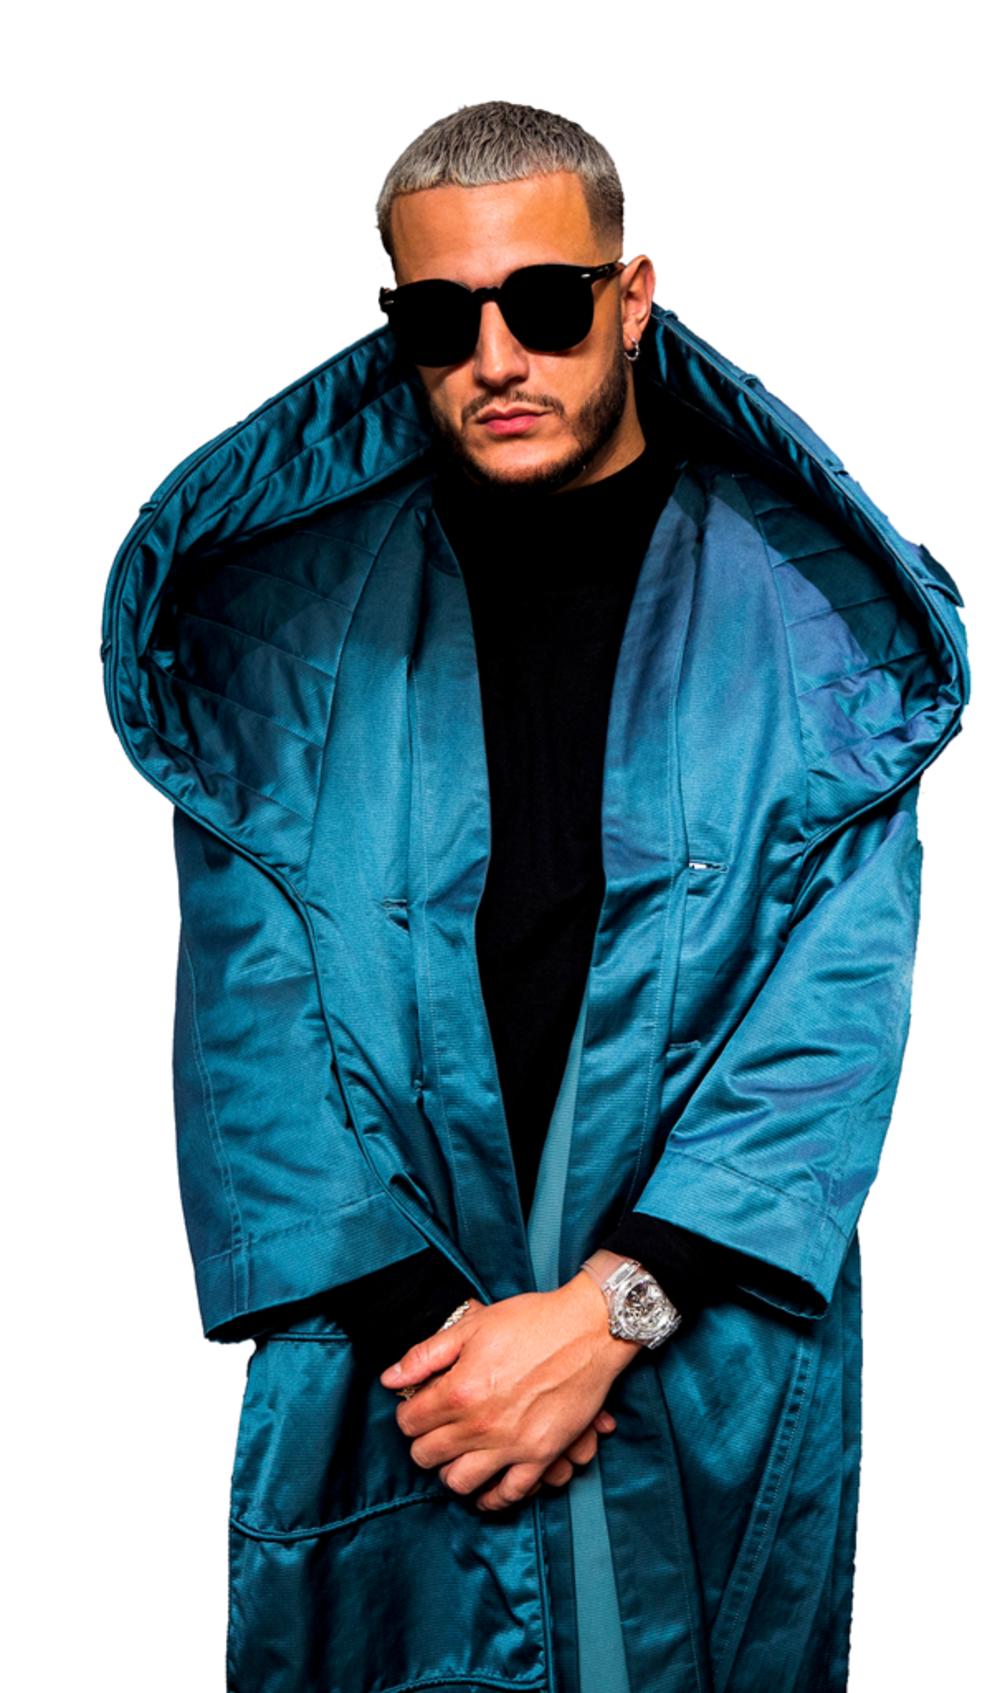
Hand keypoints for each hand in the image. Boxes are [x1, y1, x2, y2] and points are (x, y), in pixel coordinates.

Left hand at [379, 1271, 641, 1509]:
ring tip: (456, 1457)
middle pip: (427, 1455)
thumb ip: (425, 1355)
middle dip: (423, 1444)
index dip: (408, 1415)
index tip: (417, 1409)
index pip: (410, 1422)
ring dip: (451, 1471)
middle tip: (434, 1432)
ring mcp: (511, 1445)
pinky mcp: (540, 1456)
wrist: (588, 1330)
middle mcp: (480, 1424)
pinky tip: (485, 1490)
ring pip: (459, 1482)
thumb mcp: (472, 1326)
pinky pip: (508, 1495)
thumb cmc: (530, 1321)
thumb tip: (389, 1379)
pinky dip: (491, 1498)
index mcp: (458, 1390)